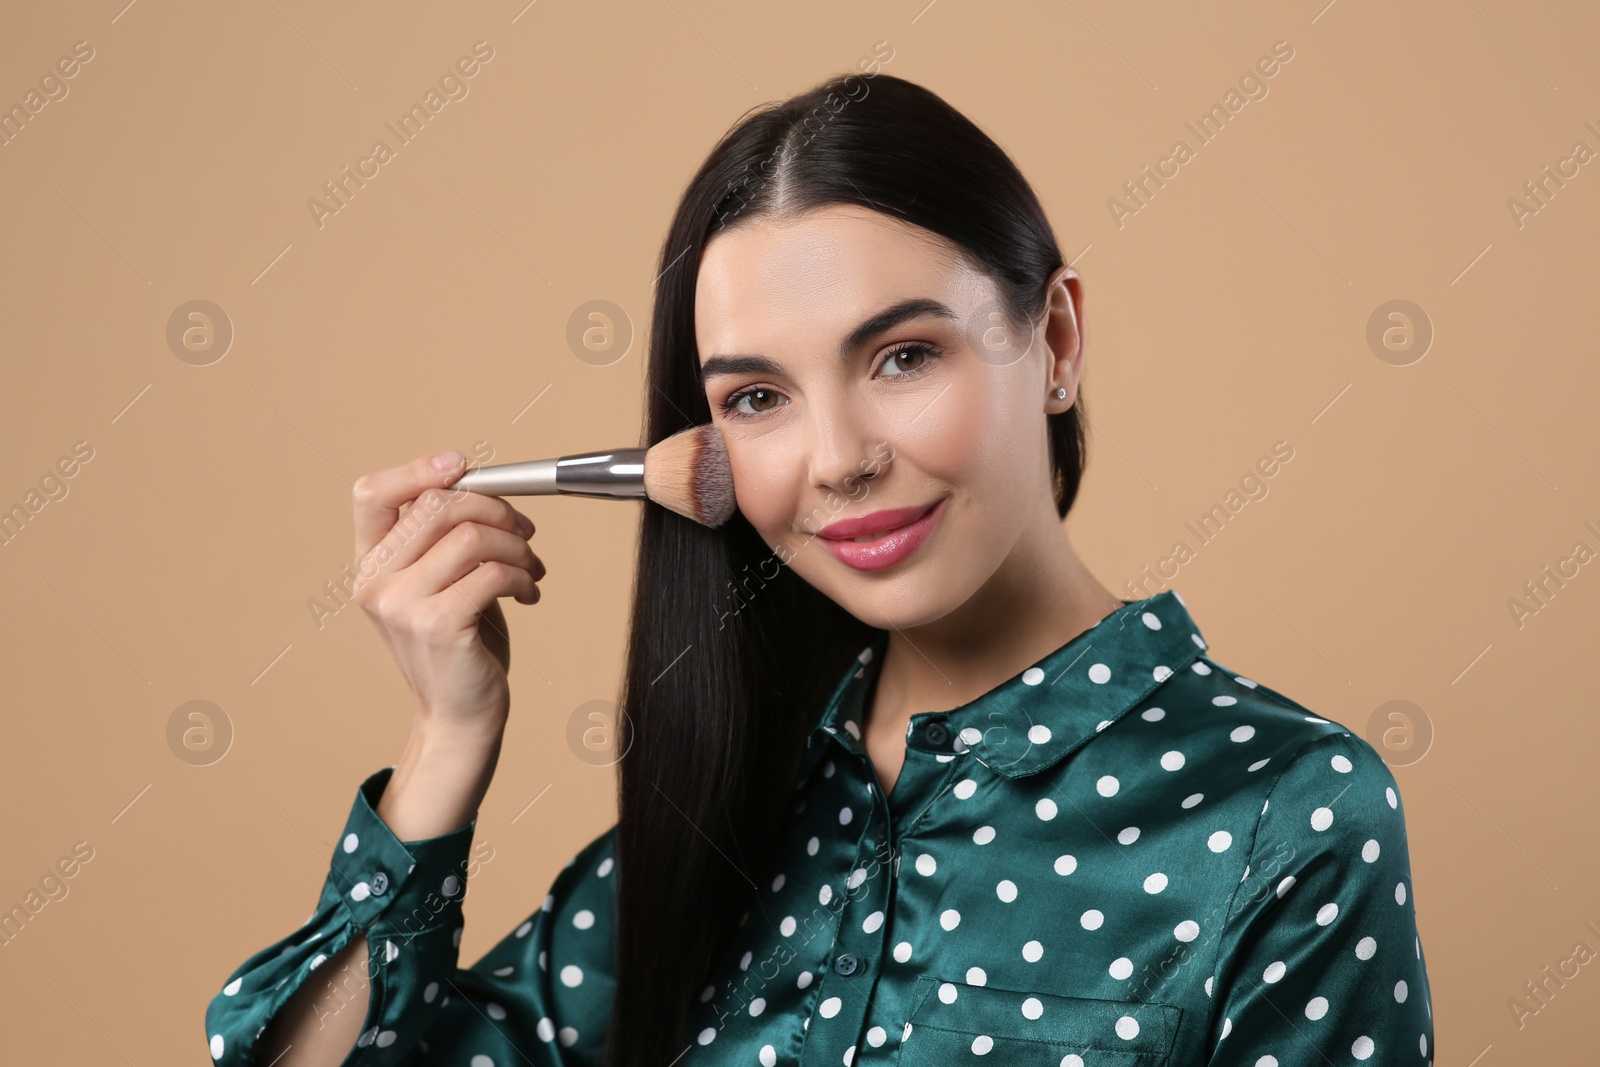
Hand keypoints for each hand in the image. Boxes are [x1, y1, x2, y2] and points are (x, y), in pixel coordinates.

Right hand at [349, 450, 543, 735]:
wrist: (460, 714)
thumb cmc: (459, 642)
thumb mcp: (439, 582)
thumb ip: (442, 537)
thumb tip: (479, 483)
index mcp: (370, 563)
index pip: (371, 494)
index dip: (418, 469)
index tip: (464, 466)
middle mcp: (375, 581)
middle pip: (438, 506)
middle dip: (496, 510)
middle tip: (524, 532)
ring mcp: (401, 604)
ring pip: (471, 537)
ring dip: (516, 547)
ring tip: (529, 569)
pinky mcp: (437, 626)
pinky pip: (492, 573)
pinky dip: (522, 577)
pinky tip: (527, 593)